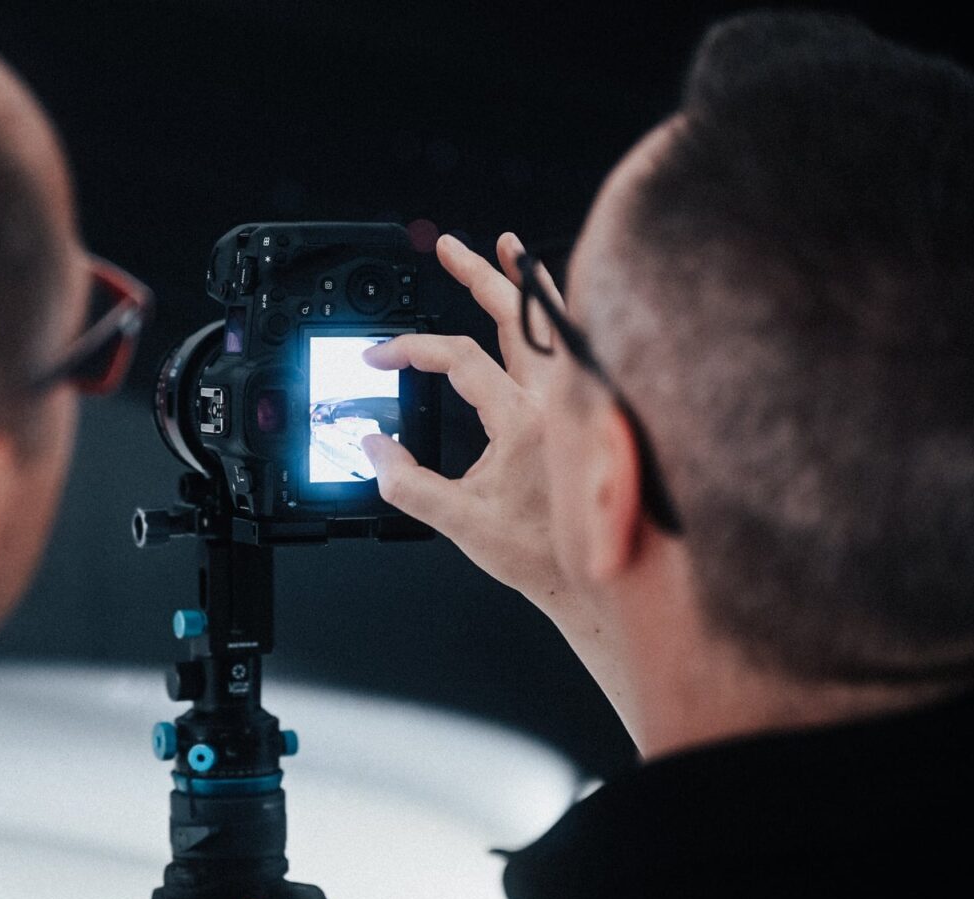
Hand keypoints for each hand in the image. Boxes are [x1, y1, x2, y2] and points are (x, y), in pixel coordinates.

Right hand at [361, 232, 574, 614]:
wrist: (599, 576)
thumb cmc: (541, 552)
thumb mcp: (459, 521)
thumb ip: (407, 484)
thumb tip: (374, 448)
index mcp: (523, 420)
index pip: (459, 358)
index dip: (412, 349)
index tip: (380, 356)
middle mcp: (557, 401)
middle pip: (515, 315)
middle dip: (477, 274)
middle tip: (449, 247)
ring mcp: (579, 403)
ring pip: (555, 323)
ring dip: (528, 281)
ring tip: (509, 247)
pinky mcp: (590, 413)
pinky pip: (575, 348)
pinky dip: (557, 318)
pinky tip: (547, 308)